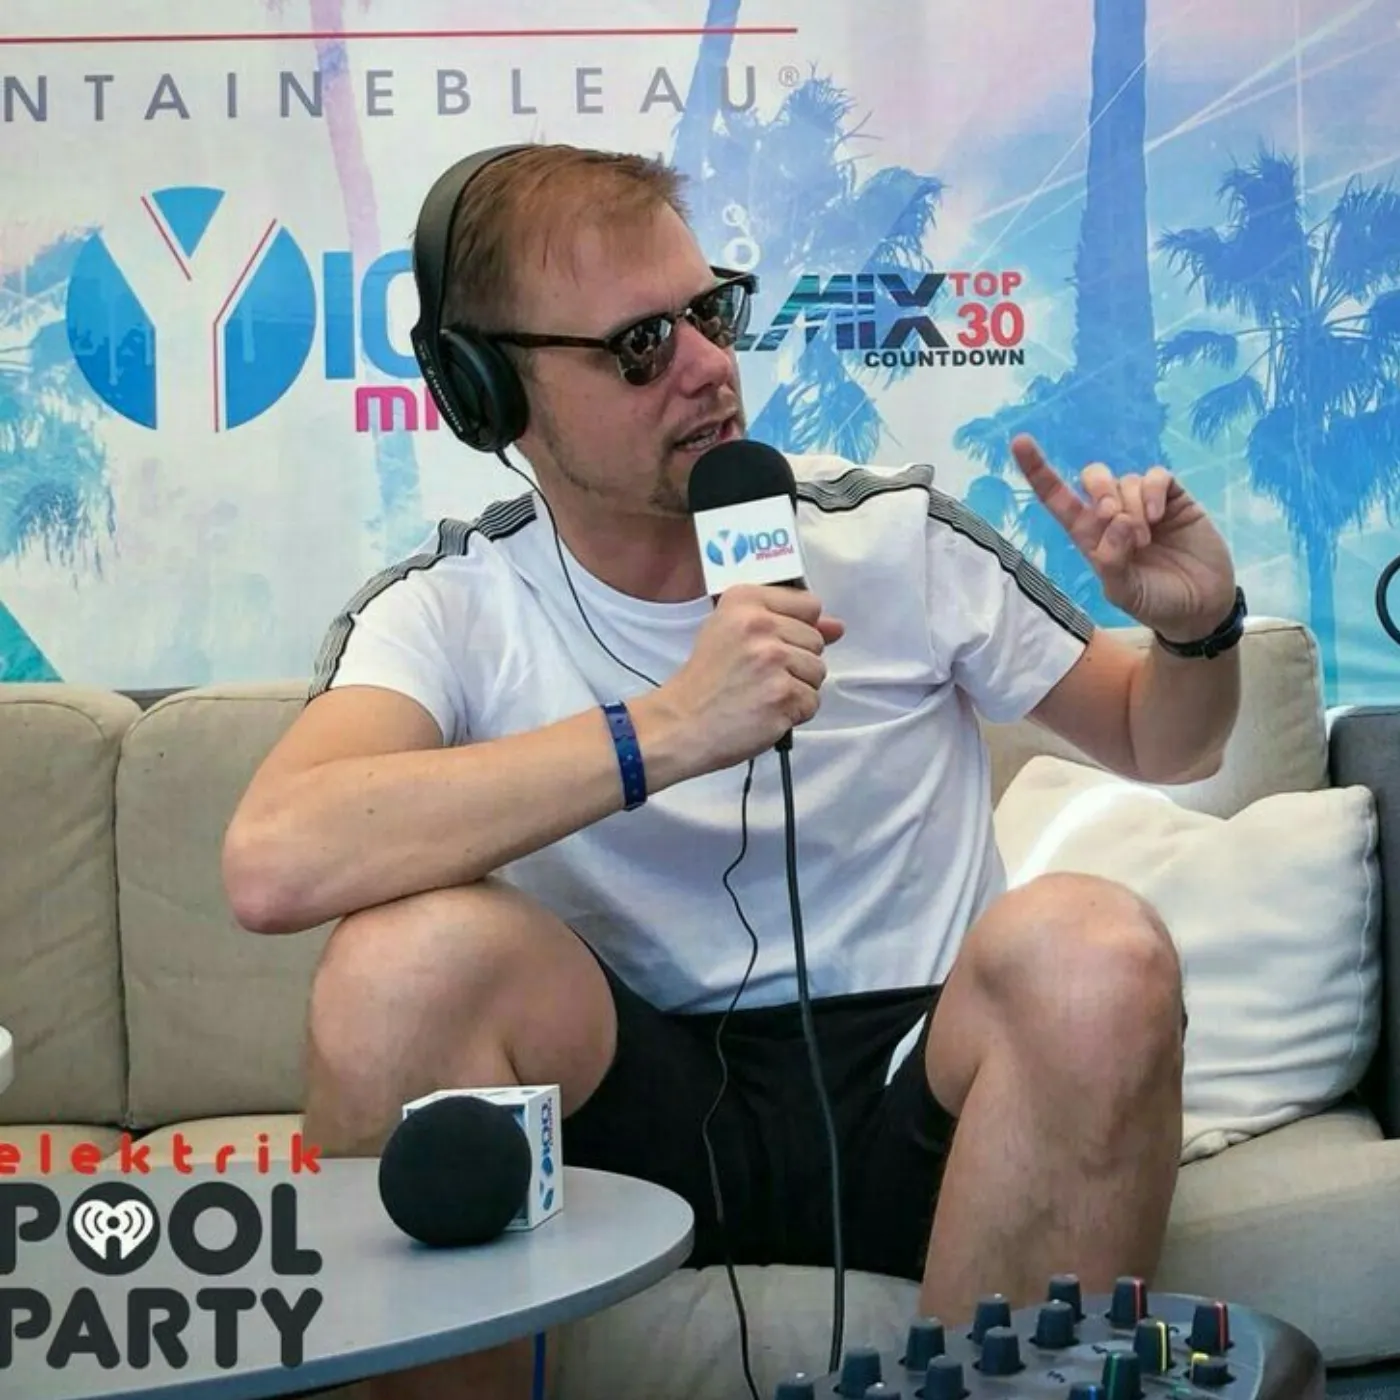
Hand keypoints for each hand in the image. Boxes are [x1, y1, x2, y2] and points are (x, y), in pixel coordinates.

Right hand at [646, 585, 844, 776]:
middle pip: (816, 641)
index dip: (797, 629)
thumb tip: (838, 627)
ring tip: (760, 693)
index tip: (773, 644)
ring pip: (818, 672)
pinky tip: (764, 711)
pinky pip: (812, 702)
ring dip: (796, 689)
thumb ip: (787, 622)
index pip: (809, 605)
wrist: (680, 723)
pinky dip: (793, 713)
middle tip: (758, 675)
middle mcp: (760, 625)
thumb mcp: (733, 633)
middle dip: (796, 662)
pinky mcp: (783, 695)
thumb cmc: (706, 680)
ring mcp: (773, 661)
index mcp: (745, 601)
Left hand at [1010, 434, 1236, 640]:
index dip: (1038, 470)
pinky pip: (1156, 477)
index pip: (1057, 498)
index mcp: (1089, 536)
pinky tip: (1158, 516)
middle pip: (1092, 477)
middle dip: (1099, 490)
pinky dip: (1153, 492)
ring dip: (1132, 506)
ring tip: (1145, 540)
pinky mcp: (1173, 498)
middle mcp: (1112, 515)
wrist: (1201, 606)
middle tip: (1111, 517)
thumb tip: (1117, 521)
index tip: (1019, 442)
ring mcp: (1143, 504)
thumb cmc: (1155, 602)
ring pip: (1126, 480)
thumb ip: (1111, 562)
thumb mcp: (1123, 592)